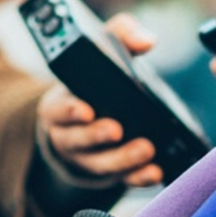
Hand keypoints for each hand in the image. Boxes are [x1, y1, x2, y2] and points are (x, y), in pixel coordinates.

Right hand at [36, 13, 162, 187]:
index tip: (85, 109)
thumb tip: (147, 39)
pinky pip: (124, 179)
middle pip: (80, 140)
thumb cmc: (94, 84)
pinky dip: (140, 177)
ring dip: (124, 159)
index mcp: (61, 105)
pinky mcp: (111, 173)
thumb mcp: (100, 55)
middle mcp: (71, 134)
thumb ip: (120, 37)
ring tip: (147, 151)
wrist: (86, 121)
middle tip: (117, 129)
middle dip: (98, 136)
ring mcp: (90, 157)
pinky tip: (156, 172)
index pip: (59, 109)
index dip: (70, 110)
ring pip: (102, 163)